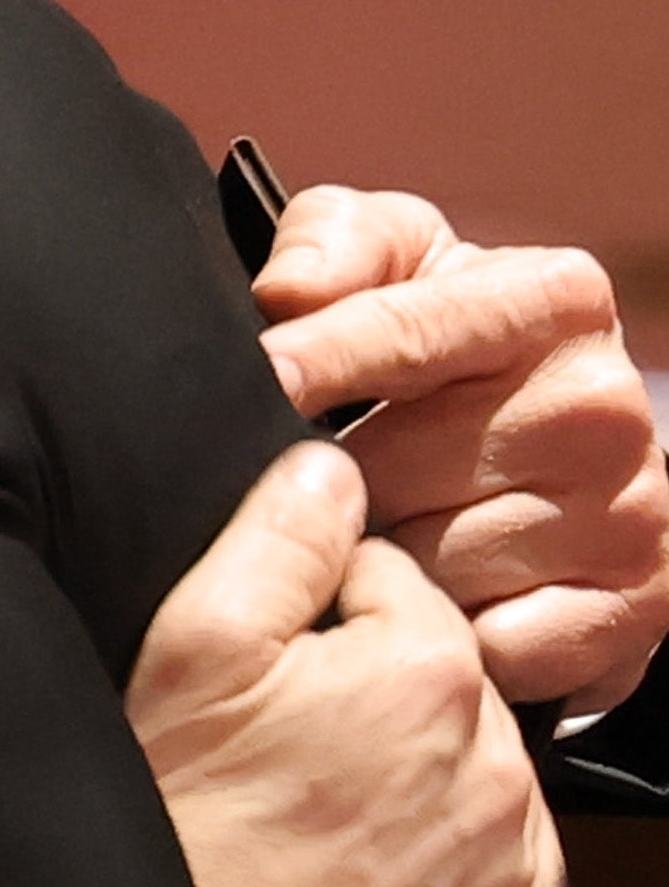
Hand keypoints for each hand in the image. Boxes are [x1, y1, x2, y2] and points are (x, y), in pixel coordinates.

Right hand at [129, 442, 561, 886]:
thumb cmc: (172, 828)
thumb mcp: (189, 651)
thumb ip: (276, 537)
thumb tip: (331, 468)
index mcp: (427, 666)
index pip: (381, 583)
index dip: (302, 619)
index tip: (248, 682)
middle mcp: (496, 760)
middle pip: (429, 677)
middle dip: (358, 695)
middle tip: (261, 760)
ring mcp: (507, 861)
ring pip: (460, 768)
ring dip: (398, 778)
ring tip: (295, 828)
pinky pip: (485, 868)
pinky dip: (430, 864)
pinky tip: (342, 882)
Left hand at [253, 182, 667, 709]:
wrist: (557, 460)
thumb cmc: (442, 348)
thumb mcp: (396, 264)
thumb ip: (337, 242)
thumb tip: (287, 292)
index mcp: (555, 300)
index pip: (407, 332)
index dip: (316, 360)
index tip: (254, 382)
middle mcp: (604, 404)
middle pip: (396, 468)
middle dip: (332, 484)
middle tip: (310, 489)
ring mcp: (629, 511)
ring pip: (428, 566)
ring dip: (375, 566)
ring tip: (369, 540)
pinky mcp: (633, 607)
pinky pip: (487, 645)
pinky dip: (443, 637)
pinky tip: (429, 605)